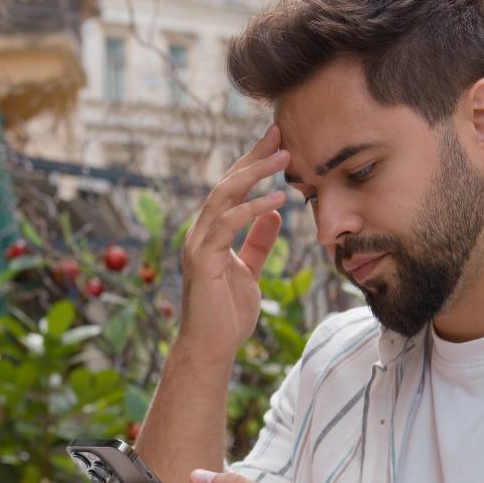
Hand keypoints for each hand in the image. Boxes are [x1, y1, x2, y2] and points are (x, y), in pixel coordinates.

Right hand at [179, 125, 288, 360]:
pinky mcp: (203, 259)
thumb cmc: (227, 314)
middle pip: (226, 183)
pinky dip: (251, 209)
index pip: (232, 189)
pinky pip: (227, 225)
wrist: (210, 347)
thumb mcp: (250, 271)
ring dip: (255, 174)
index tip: (278, 142)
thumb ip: (258, 243)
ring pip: (223, 197)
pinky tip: (276, 199)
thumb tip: (273, 214)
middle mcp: (200, 232)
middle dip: (254, 158)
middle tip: (281, 135)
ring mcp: (198, 244)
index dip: (253, 164)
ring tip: (284, 158)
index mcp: (211, 233)